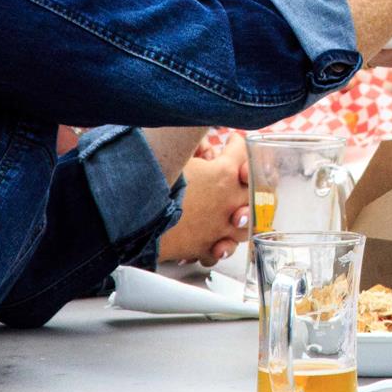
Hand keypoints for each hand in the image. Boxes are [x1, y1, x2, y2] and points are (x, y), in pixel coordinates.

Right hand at [160, 135, 251, 263]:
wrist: (135, 218)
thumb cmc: (154, 182)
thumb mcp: (176, 153)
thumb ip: (192, 144)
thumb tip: (200, 143)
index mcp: (224, 173)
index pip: (241, 151)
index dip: (236, 142)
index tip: (232, 140)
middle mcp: (228, 202)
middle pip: (256, 192)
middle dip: (251, 181)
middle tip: (243, 175)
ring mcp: (219, 228)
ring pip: (245, 226)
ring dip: (242, 217)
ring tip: (235, 213)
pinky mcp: (204, 247)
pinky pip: (219, 251)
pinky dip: (218, 247)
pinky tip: (214, 241)